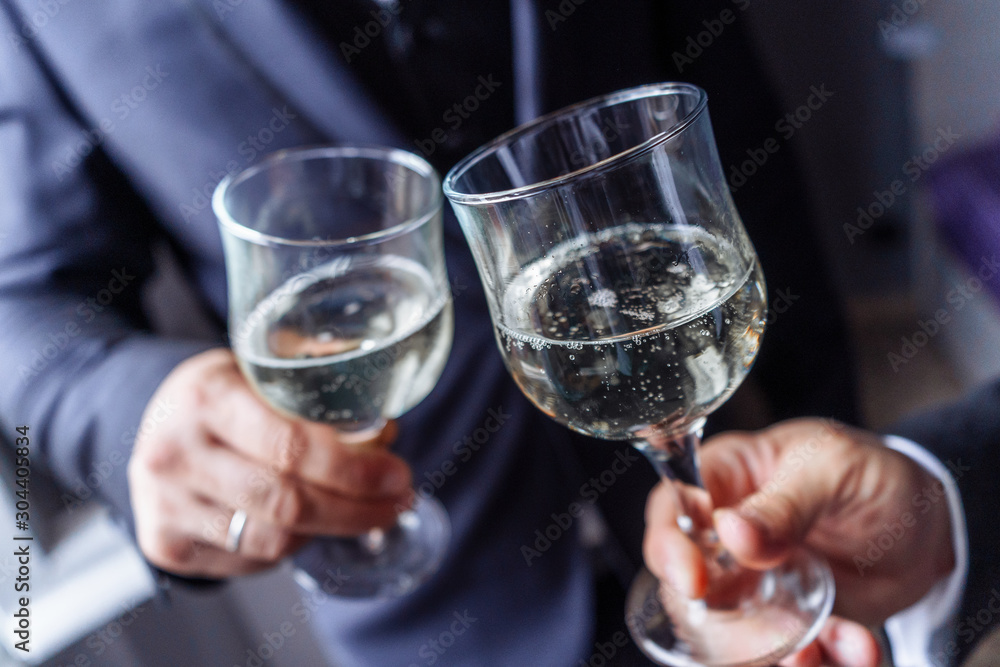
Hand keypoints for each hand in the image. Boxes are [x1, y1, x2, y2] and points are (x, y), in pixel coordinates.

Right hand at [127, 348, 411, 577]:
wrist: (152, 423)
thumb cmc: (223, 395)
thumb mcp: (260, 366)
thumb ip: (319, 381)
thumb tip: (385, 421)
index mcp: (206, 398)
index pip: (290, 446)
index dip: (353, 469)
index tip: (396, 474)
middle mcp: (175, 453)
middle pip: (287, 502)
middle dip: (356, 508)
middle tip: (397, 501)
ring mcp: (164, 504)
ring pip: (272, 540)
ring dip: (330, 529)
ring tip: (363, 512)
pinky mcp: (164, 543)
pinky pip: (250, 560)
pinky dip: (291, 546)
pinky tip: (309, 524)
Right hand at [643, 418, 955, 665]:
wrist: (925, 524)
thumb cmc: (866, 472)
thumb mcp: (832, 469)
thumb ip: (784, 503)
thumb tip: (730, 531)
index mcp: (724, 482)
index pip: (671, 512)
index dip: (669, 548)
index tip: (693, 582)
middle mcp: (725, 542)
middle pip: (689, 591)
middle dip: (725, 626)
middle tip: (779, 633)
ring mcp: (754, 588)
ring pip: (732, 638)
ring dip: (772, 656)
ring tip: (818, 653)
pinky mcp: (790, 624)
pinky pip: (791, 656)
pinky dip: (824, 660)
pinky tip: (858, 648)